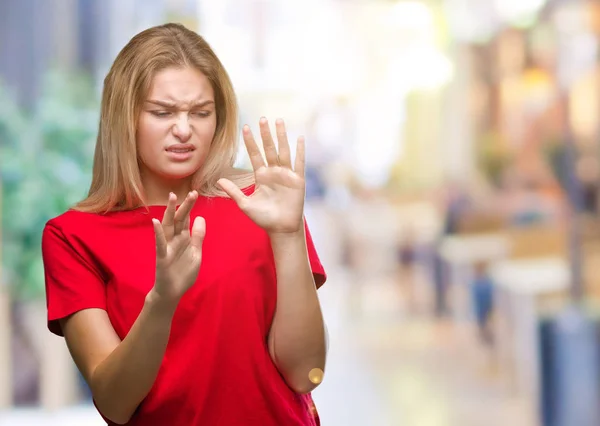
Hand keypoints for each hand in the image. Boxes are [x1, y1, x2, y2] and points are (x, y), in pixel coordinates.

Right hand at [151, 191, 205, 303]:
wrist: (173, 292)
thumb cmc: (183, 272)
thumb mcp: (196, 253)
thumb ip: (198, 236)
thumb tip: (201, 217)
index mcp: (183, 238)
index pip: (187, 219)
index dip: (190, 206)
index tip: (195, 193)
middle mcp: (174, 239)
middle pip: (179, 219)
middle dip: (184, 206)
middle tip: (191, 193)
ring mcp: (167, 247)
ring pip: (168, 227)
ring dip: (169, 212)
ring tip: (171, 198)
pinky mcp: (162, 257)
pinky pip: (159, 243)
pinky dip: (158, 233)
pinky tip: (156, 222)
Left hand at [217, 118, 304, 234]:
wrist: (281, 228)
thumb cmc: (263, 218)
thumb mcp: (245, 204)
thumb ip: (234, 191)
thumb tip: (219, 180)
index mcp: (261, 176)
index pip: (255, 154)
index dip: (250, 142)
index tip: (245, 127)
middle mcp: (273, 172)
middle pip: (269, 148)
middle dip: (265, 134)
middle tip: (262, 118)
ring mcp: (286, 175)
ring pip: (283, 151)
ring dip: (281, 136)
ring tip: (279, 121)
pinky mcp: (298, 180)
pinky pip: (299, 162)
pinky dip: (300, 150)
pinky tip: (300, 137)